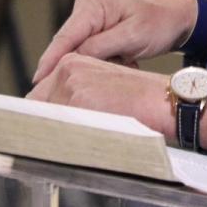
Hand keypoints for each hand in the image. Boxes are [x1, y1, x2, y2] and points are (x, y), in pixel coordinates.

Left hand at [27, 54, 206, 150]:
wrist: (168, 102)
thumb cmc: (139, 102)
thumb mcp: (102, 90)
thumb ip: (73, 99)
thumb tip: (47, 121)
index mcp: (71, 63)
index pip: (39, 98)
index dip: (42, 120)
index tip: (41, 135)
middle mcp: (67, 68)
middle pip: (38, 109)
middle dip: (48, 128)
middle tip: (65, 142)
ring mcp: (71, 83)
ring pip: (47, 120)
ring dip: (58, 136)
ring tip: (87, 140)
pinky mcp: (79, 100)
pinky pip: (59, 129)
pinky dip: (66, 142)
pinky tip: (88, 143)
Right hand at [32, 0, 196, 84]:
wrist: (179, 14)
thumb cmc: (160, 21)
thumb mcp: (133, 37)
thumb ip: (101, 47)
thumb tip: (74, 59)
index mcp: (93, 3)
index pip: (65, 37)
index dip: (50, 60)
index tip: (37, 81)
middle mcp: (87, 5)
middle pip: (69, 44)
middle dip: (81, 65)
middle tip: (97, 81)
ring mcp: (91, 15)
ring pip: (82, 49)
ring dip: (99, 62)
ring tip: (127, 60)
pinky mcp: (98, 25)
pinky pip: (92, 48)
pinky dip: (106, 59)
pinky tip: (126, 58)